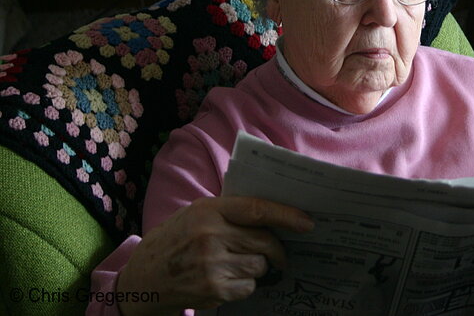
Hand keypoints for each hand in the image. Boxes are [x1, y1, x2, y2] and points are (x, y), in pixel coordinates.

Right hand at [116, 196, 313, 315]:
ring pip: (259, 265)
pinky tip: (226, 280)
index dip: (286, 215)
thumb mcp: (195, 214)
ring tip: (236, 265)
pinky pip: (249, 287)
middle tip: (280, 254)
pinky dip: (245, 285)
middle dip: (277, 249)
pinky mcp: (213, 289)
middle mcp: (210, 235)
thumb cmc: (174, 241)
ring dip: (257, 267)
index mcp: (208, 210)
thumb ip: (229, 211)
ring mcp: (212, 264)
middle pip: (265, 241)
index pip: (257, 209)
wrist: (143, 279)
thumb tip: (273, 213)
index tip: (306, 223)